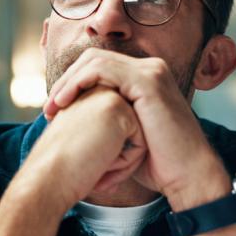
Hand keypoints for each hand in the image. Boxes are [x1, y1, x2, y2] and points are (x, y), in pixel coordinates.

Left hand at [42, 48, 227, 204]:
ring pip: (94, 61)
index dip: (72, 83)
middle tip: (48, 108)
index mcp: (144, 78)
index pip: (98, 67)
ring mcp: (151, 72)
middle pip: (94, 59)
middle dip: (66, 81)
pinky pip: (102, 69)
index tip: (55, 110)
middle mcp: (149, 69)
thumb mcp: (125, 135)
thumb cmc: (157, 164)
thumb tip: (75, 122)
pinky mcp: (147, 81)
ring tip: (52, 106)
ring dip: (68, 82)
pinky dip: (78, 82)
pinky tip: (65, 102)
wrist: (187, 177)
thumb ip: (107, 119)